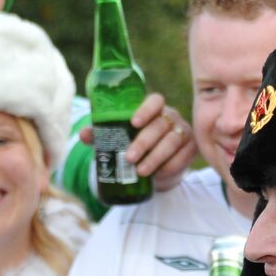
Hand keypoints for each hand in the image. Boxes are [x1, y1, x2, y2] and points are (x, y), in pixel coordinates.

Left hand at [80, 93, 196, 191]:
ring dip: (155, 157)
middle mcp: (171, 117)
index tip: (134, 122)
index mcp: (154, 109)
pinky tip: (159, 174)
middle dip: (144, 142)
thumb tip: (84, 134)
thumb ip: (103, 135)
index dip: (146, 109)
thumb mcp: (119, 140)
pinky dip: (170, 166)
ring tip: (141, 171)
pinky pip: (183, 156)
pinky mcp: (191, 148)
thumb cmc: (136, 146)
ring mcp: (184, 131)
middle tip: (129, 158)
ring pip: (172, 141)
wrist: (158, 168)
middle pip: (160, 125)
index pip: (155, 101)